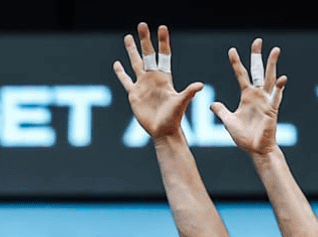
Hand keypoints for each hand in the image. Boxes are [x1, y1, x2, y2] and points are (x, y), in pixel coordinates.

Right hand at [112, 23, 203, 140]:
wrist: (163, 131)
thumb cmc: (174, 118)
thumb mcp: (181, 103)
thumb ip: (189, 93)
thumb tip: (200, 85)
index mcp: (165, 77)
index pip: (164, 55)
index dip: (163, 41)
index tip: (161, 27)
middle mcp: (153, 78)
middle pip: (148, 54)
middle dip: (144, 40)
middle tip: (142, 24)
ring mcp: (143, 85)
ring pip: (136, 63)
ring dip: (132, 50)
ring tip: (127, 37)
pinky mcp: (134, 94)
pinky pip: (126, 80)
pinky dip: (121, 72)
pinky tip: (117, 63)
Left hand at [210, 39, 287, 155]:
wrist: (256, 150)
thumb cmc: (244, 138)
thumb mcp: (228, 122)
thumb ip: (221, 111)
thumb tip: (212, 104)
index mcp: (247, 96)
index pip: (241, 75)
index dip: (236, 63)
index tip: (231, 50)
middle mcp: (257, 95)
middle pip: (257, 71)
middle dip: (257, 56)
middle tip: (258, 41)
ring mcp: (266, 101)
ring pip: (270, 79)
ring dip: (272, 65)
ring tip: (275, 50)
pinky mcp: (272, 110)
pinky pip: (276, 97)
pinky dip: (279, 88)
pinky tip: (283, 78)